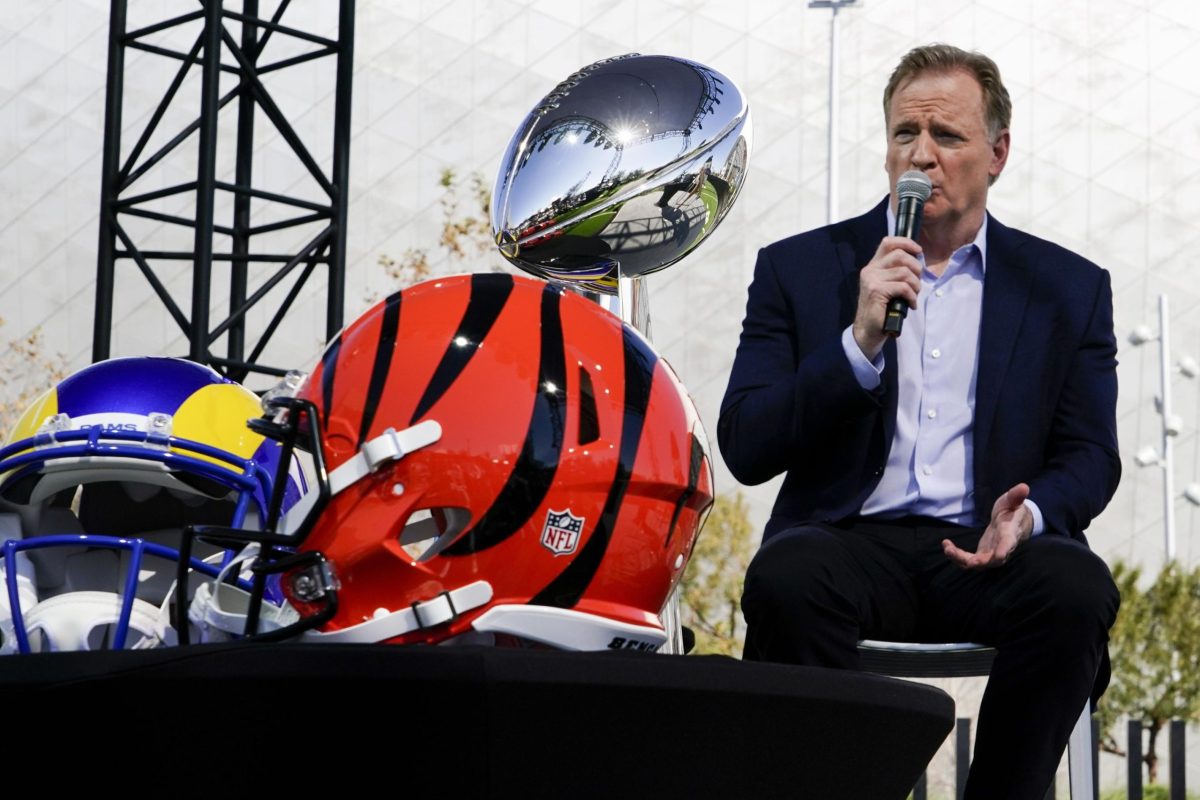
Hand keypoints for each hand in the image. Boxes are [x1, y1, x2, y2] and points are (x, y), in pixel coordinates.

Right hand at [852, 236, 923, 359]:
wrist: (868, 330)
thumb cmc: (882, 309)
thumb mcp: (888, 286)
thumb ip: (896, 272)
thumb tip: (917, 261)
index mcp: (873, 266)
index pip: (888, 242)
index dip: (906, 243)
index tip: (918, 251)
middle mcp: (870, 270)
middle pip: (900, 255)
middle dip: (916, 268)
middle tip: (917, 283)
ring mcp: (871, 280)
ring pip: (904, 272)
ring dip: (915, 285)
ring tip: (914, 296)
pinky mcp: (876, 291)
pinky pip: (903, 287)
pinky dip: (912, 296)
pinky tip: (911, 305)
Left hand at [942, 483, 1033, 569]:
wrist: (1013, 523)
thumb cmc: (1012, 511)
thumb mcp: (1012, 501)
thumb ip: (1015, 496)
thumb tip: (1023, 487)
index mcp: (1010, 533)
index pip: (1009, 543)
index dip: (1004, 549)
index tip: (999, 555)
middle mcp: (1001, 548)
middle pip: (993, 560)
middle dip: (981, 562)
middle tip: (969, 561)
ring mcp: (991, 554)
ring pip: (978, 563)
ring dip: (962, 559)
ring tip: (948, 549)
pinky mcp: (982, 554)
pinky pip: (968, 560)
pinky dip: (956, 556)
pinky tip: (946, 545)